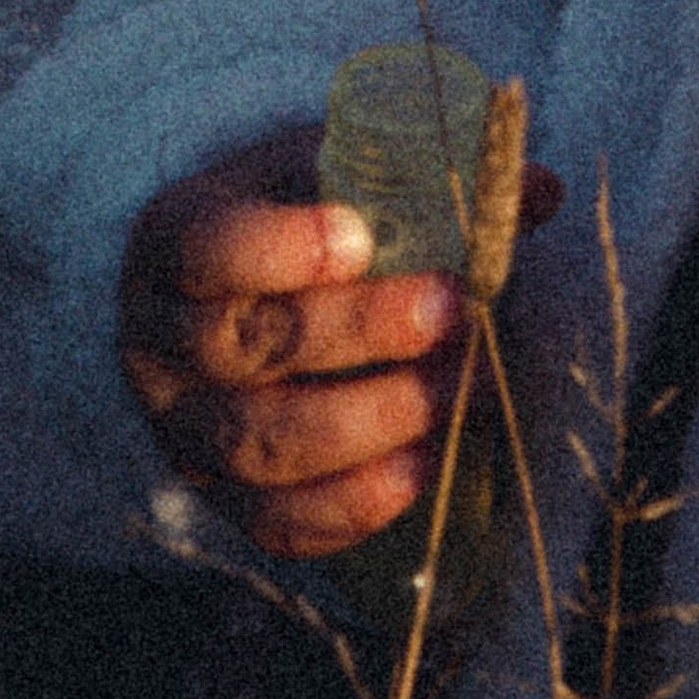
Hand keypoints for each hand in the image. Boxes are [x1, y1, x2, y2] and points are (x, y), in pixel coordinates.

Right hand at [121, 126, 464, 554]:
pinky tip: (422, 469)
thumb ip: (422, 178)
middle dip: (358, 331)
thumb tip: (540, 189)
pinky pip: (278, 522)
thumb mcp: (329, 176)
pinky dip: (352, 505)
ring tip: (461, 391)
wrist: (226, 302)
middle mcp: (158, 341)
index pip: (208, 248)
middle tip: (455, 310)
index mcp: (173, 241)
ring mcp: (183, 429)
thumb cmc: (289, 223)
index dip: (279, 247)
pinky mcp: (221, 500)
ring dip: (371, 421)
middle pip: (245, 345)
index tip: (360, 238)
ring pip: (262, 442)